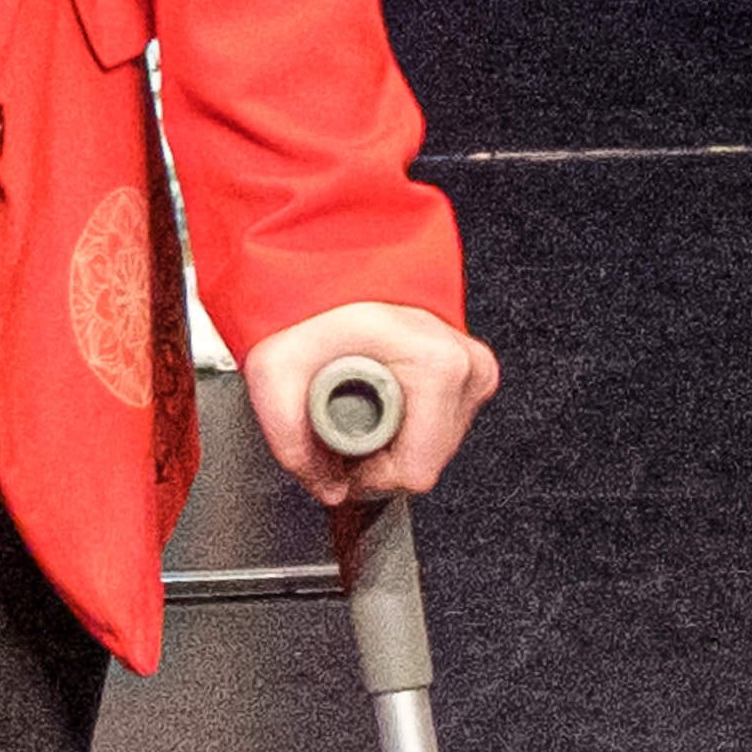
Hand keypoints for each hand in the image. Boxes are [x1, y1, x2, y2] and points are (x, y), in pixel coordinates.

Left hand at [240, 301, 498, 506]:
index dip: (369, 476)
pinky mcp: (472, 369)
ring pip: (437, 445)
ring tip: (356, 403)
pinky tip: (379, 397)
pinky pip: (442, 422)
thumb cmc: (306, 302)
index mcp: (436, 365)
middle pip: (428, 460)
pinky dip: (408, 422)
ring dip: (394, 440)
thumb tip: (327, 489)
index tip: (338, 453)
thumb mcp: (276, 371)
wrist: (325, 263)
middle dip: (380, 458)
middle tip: (339, 424)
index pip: (417, 470)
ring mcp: (474, 366)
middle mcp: (467, 365)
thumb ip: (290, 443)